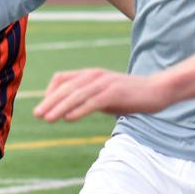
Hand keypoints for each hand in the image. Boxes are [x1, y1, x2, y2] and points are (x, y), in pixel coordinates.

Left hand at [33, 68, 168, 121]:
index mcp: (91, 74)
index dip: (50, 93)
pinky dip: (79, 110)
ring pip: (76, 95)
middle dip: (49, 102)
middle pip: (66, 88)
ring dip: (59, 107)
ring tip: (47, 119)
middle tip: (37, 115)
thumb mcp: (105, 95)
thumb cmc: (131, 95)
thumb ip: (88, 99)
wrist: (157, 91)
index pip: (62, 79)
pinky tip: (68, 119)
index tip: (44, 109)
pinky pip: (92, 102)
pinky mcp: (115, 93)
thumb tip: (70, 111)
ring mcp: (105, 83)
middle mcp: (95, 76)